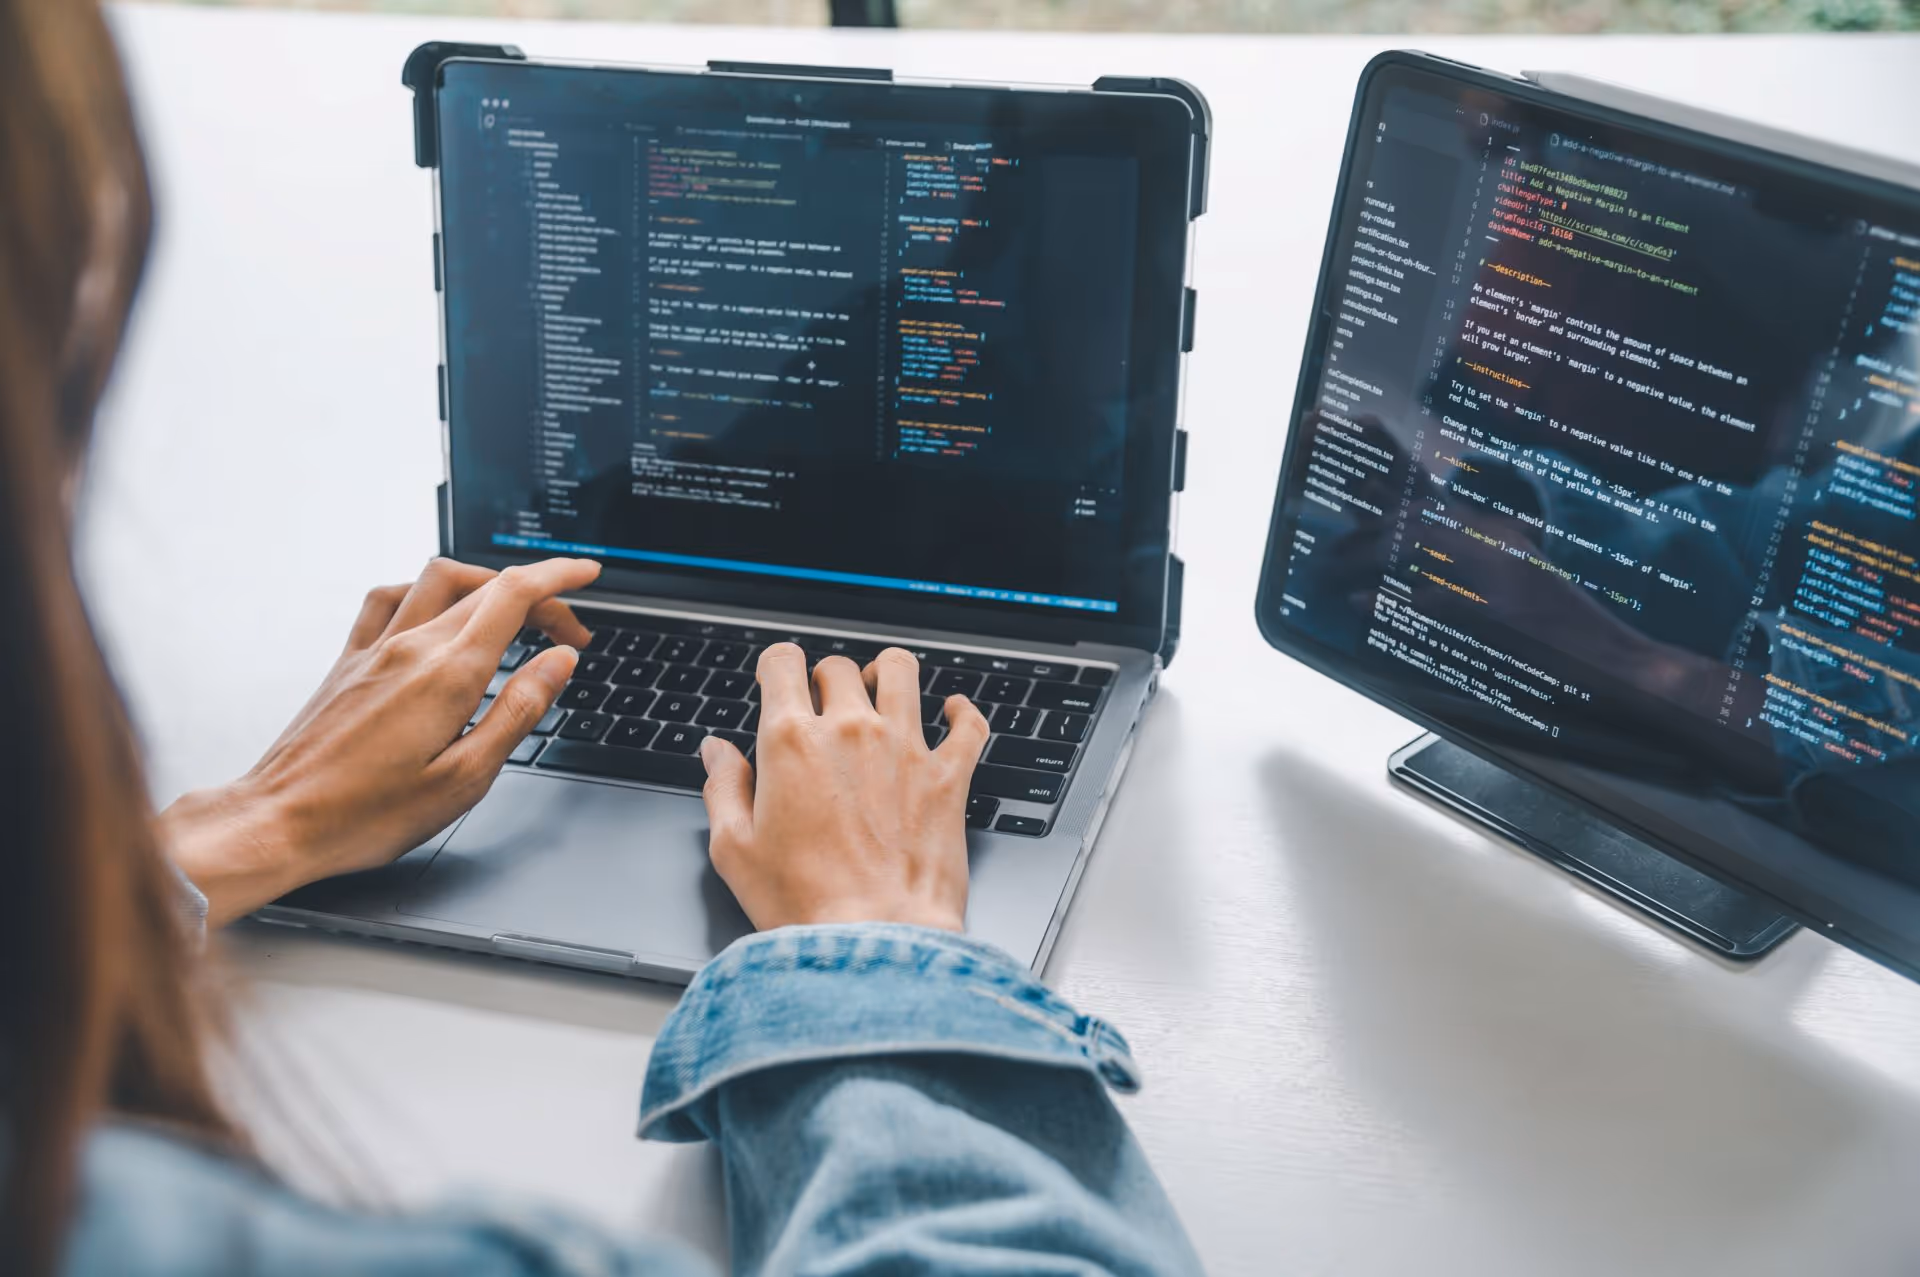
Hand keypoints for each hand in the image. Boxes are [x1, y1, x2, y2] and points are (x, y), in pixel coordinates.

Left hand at [160, 557, 601, 925]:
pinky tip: (434, 612)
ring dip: (484, 582)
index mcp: (446, 675)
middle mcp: (409, 648)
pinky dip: (425, 593)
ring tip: (510, 609)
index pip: (513, 595)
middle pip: (485, 588)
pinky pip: (388, 600)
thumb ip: (518, 710)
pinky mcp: (348, 662)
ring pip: (438, 581)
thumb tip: (557, 663)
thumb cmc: (365, 815)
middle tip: (566, 631)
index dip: (558, 576)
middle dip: (537, 596)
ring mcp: (373, 650)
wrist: (278, 822)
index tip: (586, 573)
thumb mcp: (465, 778)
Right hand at [698, 644, 989, 931]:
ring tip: (880, 689)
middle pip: (839, 667)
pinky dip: (962, 711)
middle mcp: (851, 732)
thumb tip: (716, 752)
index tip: (778, 681)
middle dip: (825, 679)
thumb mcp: (735, 849)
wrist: (873, 941)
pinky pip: (968, 724)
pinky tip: (952, 712)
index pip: (783, 662)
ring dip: (886, 673)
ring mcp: (905, 749)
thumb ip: (723, 788)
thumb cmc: (805, 905)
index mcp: (792, 742)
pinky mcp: (947, 777)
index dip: (777, 667)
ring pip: (902, 672)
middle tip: (822, 707)